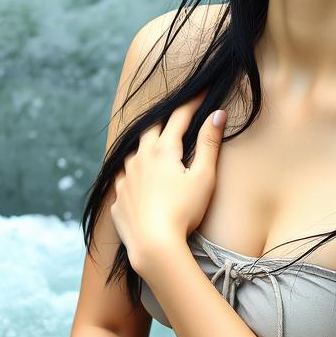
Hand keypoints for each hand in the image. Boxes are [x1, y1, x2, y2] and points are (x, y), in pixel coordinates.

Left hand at [111, 89, 225, 270]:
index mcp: (163, 150)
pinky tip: (136, 179)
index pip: (179, 118)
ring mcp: (125, 178)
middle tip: (176, 117)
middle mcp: (139, 158)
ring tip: (154, 147)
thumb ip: (210, 143)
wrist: (153, 245)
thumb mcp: (204, 177)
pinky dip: (132, 173)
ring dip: (145, 146)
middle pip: (150, 129)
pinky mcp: (117, 198)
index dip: (193, 103)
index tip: (204, 91)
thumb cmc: (184, 212)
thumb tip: (217, 114)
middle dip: (164, 120)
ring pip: (132, 152)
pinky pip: (123, 178)